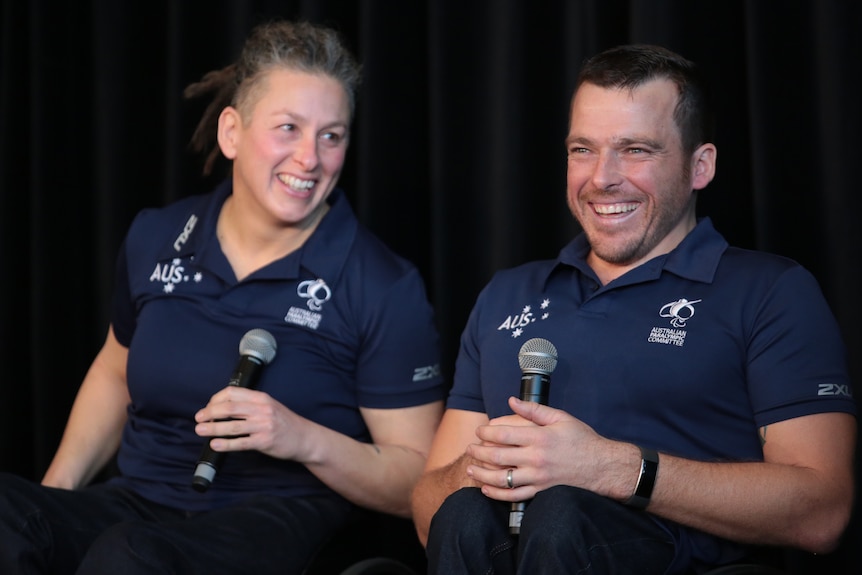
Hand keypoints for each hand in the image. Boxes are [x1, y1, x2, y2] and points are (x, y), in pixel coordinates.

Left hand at [194, 386, 308, 460]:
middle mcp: (262, 409)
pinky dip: (226, 444)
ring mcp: (264, 425)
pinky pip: (241, 443)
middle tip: (199, 419)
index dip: (215, 400)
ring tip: (200, 431)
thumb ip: (250, 405)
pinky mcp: (265, 441)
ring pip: (233, 425)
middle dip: (210, 413)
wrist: (304, 438)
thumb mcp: (269, 406)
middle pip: (230, 408)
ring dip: (213, 428)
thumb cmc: (284, 423)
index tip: (207, 408)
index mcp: (261, 398)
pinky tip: (215, 445)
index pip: (232, 393)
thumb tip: (222, 409)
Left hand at [465, 396, 611, 501]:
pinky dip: (497, 494)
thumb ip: (534, 409)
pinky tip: (486, 490)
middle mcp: (536, 458)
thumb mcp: (560, 417)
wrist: (601, 466)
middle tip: (469, 448)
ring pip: (502, 479)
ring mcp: (538, 477)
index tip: (480, 431)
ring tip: (471, 469)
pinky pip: (515, 496)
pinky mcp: (541, 491)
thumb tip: (511, 400)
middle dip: (479, 452)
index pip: (504, 434)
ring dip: (482, 475)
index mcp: (539, 437)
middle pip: (498, 456)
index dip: (487, 432)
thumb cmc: (581, 439)